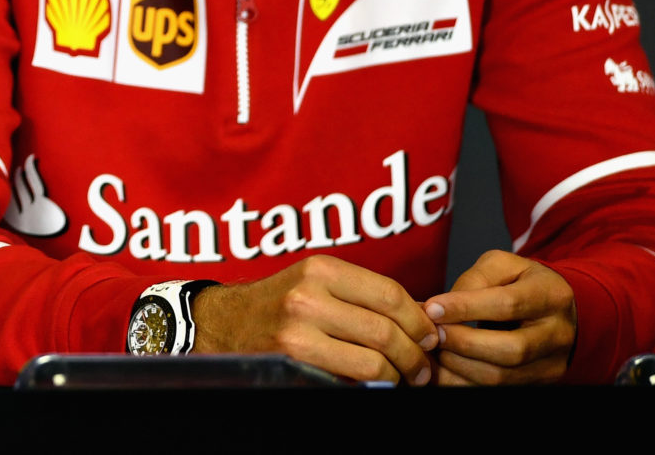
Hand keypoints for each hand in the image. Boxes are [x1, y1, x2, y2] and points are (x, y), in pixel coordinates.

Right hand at [192, 254, 437, 384]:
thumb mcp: (316, 284)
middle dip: (416, 355)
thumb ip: (361, 296)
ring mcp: (299, 330)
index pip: (390, 294)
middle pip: (387, 330)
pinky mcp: (294, 360)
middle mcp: (309, 296)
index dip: (420, 320)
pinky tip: (375, 383)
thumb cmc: (280, 304)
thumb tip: (423, 318)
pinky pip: (351, 378)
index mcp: (321, 269)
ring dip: (398, 376)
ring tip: (403, 379)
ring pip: (375, 360)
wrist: (225, 323)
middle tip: (423, 367)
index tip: (430, 336)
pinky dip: (372, 385)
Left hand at [424, 250, 575, 384]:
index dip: (466, 308)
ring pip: (503, 377)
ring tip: (434, 350)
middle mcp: (557, 334)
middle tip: (432, 333)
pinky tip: (444, 368)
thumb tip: (439, 308)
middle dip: (463, 343)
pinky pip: (498, 390)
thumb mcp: (502, 266)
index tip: (432, 309)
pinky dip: (464, 381)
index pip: (508, 305)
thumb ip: (474, 280)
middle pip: (510, 350)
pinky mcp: (539, 383)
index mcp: (550, 295)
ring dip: (460, 366)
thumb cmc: (522, 282)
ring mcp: (552, 364)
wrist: (558, 310)